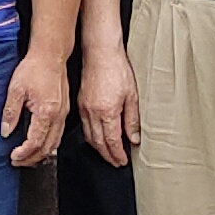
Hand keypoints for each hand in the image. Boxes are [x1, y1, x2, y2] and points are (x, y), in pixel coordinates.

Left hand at [0, 48, 71, 168]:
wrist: (51, 55)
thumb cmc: (34, 68)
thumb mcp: (15, 89)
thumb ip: (10, 113)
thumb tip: (5, 132)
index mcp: (46, 112)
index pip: (35, 142)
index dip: (23, 153)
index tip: (13, 157)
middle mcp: (58, 116)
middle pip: (47, 148)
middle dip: (32, 159)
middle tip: (17, 161)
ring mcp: (63, 114)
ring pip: (55, 143)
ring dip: (41, 154)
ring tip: (27, 157)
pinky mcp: (65, 111)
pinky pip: (58, 135)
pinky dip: (49, 145)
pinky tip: (40, 145)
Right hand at [76, 42, 139, 170]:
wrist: (100, 52)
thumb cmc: (116, 68)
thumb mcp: (132, 95)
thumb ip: (132, 119)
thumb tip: (134, 137)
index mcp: (107, 112)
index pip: (112, 141)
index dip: (118, 155)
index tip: (122, 161)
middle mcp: (93, 112)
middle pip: (98, 143)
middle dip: (107, 156)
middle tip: (115, 162)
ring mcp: (84, 108)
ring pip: (89, 137)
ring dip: (98, 149)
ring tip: (108, 154)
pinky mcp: (80, 103)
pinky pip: (84, 127)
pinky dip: (91, 137)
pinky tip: (97, 137)